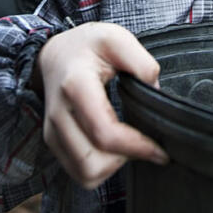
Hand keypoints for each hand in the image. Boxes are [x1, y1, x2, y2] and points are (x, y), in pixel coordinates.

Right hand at [35, 22, 168, 188]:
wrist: (55, 54)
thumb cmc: (87, 46)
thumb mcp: (116, 37)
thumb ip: (141, 62)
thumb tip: (156, 93)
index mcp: (75, 86)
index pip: (105, 133)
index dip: (137, 147)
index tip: (160, 149)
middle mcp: (59, 115)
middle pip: (93, 163)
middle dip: (125, 159)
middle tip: (145, 143)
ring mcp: (52, 132)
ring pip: (85, 175)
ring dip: (113, 167)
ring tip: (128, 145)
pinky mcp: (53, 143)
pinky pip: (79, 174)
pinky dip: (100, 169)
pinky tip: (113, 149)